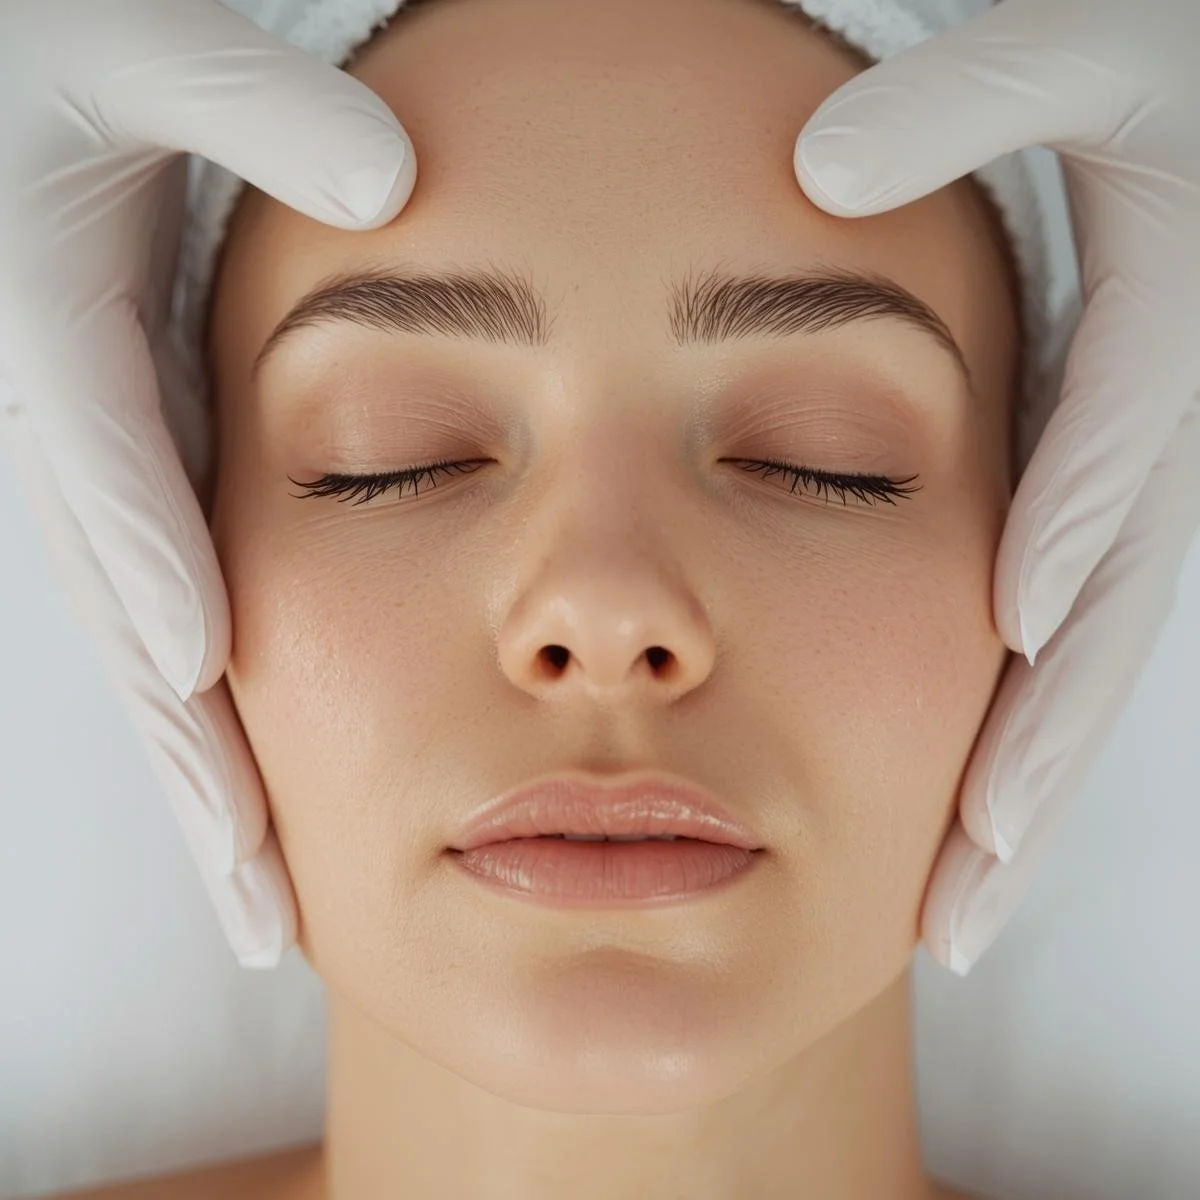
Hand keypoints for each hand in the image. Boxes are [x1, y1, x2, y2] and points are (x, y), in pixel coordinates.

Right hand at [0, 0, 416, 966]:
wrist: (17, 86)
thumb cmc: (63, 58)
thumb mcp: (140, 50)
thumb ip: (246, 100)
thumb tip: (385, 175)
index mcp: (54, 318)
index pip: (103, 455)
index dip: (150, 559)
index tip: (199, 673)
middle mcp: (69, 420)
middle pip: (125, 609)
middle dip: (185, 750)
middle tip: (251, 887)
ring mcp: (98, 467)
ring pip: (146, 646)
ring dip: (202, 774)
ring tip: (262, 894)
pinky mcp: (128, 477)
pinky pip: (166, 615)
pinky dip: (209, 716)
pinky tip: (255, 790)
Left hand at [792, 0, 1199, 973]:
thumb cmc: (1166, 60)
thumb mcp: (1087, 52)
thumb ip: (974, 93)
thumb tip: (821, 166)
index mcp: (1171, 320)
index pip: (1123, 451)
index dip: (1075, 537)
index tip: (1014, 642)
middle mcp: (1160, 428)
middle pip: (1105, 617)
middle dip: (1039, 759)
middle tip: (965, 894)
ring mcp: (1133, 478)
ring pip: (1083, 656)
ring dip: (1023, 784)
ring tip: (958, 899)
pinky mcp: (1102, 496)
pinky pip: (1065, 628)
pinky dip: (1017, 725)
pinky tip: (966, 803)